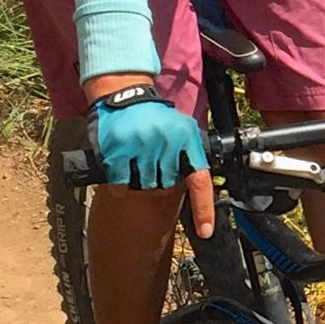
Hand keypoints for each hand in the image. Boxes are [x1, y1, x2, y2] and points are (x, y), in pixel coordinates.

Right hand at [89, 94, 213, 233]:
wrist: (125, 91)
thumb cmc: (154, 115)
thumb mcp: (180, 128)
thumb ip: (187, 154)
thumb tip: (196, 187)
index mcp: (188, 139)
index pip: (200, 180)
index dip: (203, 209)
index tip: (205, 232)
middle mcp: (168, 143)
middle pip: (166, 185)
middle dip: (158, 179)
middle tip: (151, 160)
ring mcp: (144, 146)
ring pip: (144, 185)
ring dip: (138, 178)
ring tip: (136, 157)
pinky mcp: (120, 150)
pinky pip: (121, 183)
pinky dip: (119, 182)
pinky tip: (119, 166)